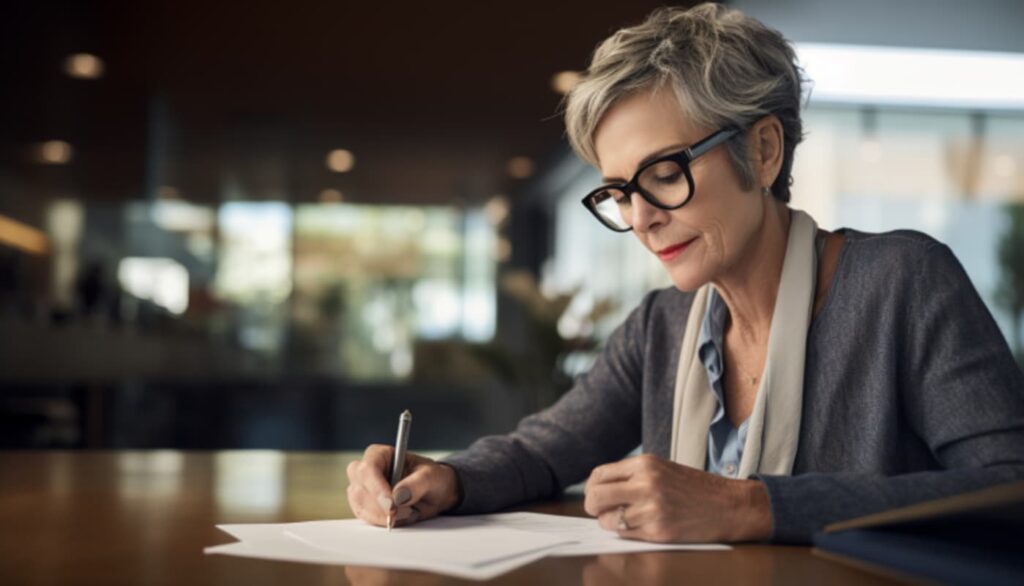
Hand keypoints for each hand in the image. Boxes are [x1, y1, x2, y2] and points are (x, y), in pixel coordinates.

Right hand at [346, 444, 460, 527]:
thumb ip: (417, 484)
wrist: (434, 493)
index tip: (392, 505)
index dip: (377, 489)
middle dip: (380, 506)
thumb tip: (398, 496)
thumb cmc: (432, 478)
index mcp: (380, 454)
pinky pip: (365, 518)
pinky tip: (399, 518)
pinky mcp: (364, 506)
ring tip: (408, 513)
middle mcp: (366, 470)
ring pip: (360, 506)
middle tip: (404, 512)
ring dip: (383, 516)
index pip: (368, 469)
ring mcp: (362, 489)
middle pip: (359, 489)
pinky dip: (382, 522)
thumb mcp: (431, 477)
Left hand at [583, 454, 771, 542]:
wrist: (728, 505)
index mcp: (644, 464)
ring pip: (608, 520)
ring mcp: (652, 509)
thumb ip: (631, 476)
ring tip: (625, 518)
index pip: (599, 475)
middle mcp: (646, 484)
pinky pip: (626, 534)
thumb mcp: (661, 469)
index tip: (595, 495)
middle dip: (593, 506)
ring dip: (610, 522)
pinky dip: (627, 532)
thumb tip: (598, 489)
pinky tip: (641, 526)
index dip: (591, 488)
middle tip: (599, 511)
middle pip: (595, 497)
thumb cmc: (693, 487)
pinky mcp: (659, 531)